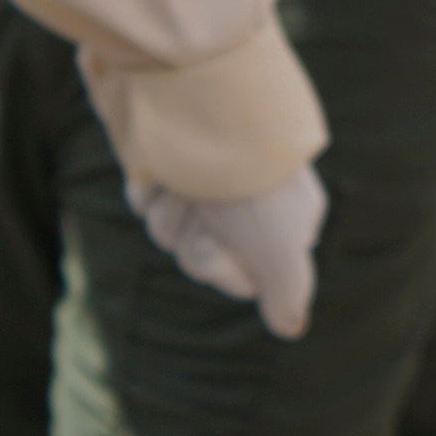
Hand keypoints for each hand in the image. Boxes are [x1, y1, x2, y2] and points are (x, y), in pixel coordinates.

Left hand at [129, 168, 324, 340]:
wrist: (204, 106)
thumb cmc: (249, 189)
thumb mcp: (281, 253)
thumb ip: (287, 293)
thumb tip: (290, 329)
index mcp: (285, 218)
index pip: (245, 277)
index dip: (223, 270)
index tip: (224, 246)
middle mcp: (245, 199)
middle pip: (201, 254)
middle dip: (192, 239)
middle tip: (201, 210)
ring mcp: (205, 177)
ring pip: (170, 228)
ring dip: (169, 213)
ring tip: (180, 183)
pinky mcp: (167, 159)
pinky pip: (145, 198)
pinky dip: (147, 190)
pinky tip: (158, 172)